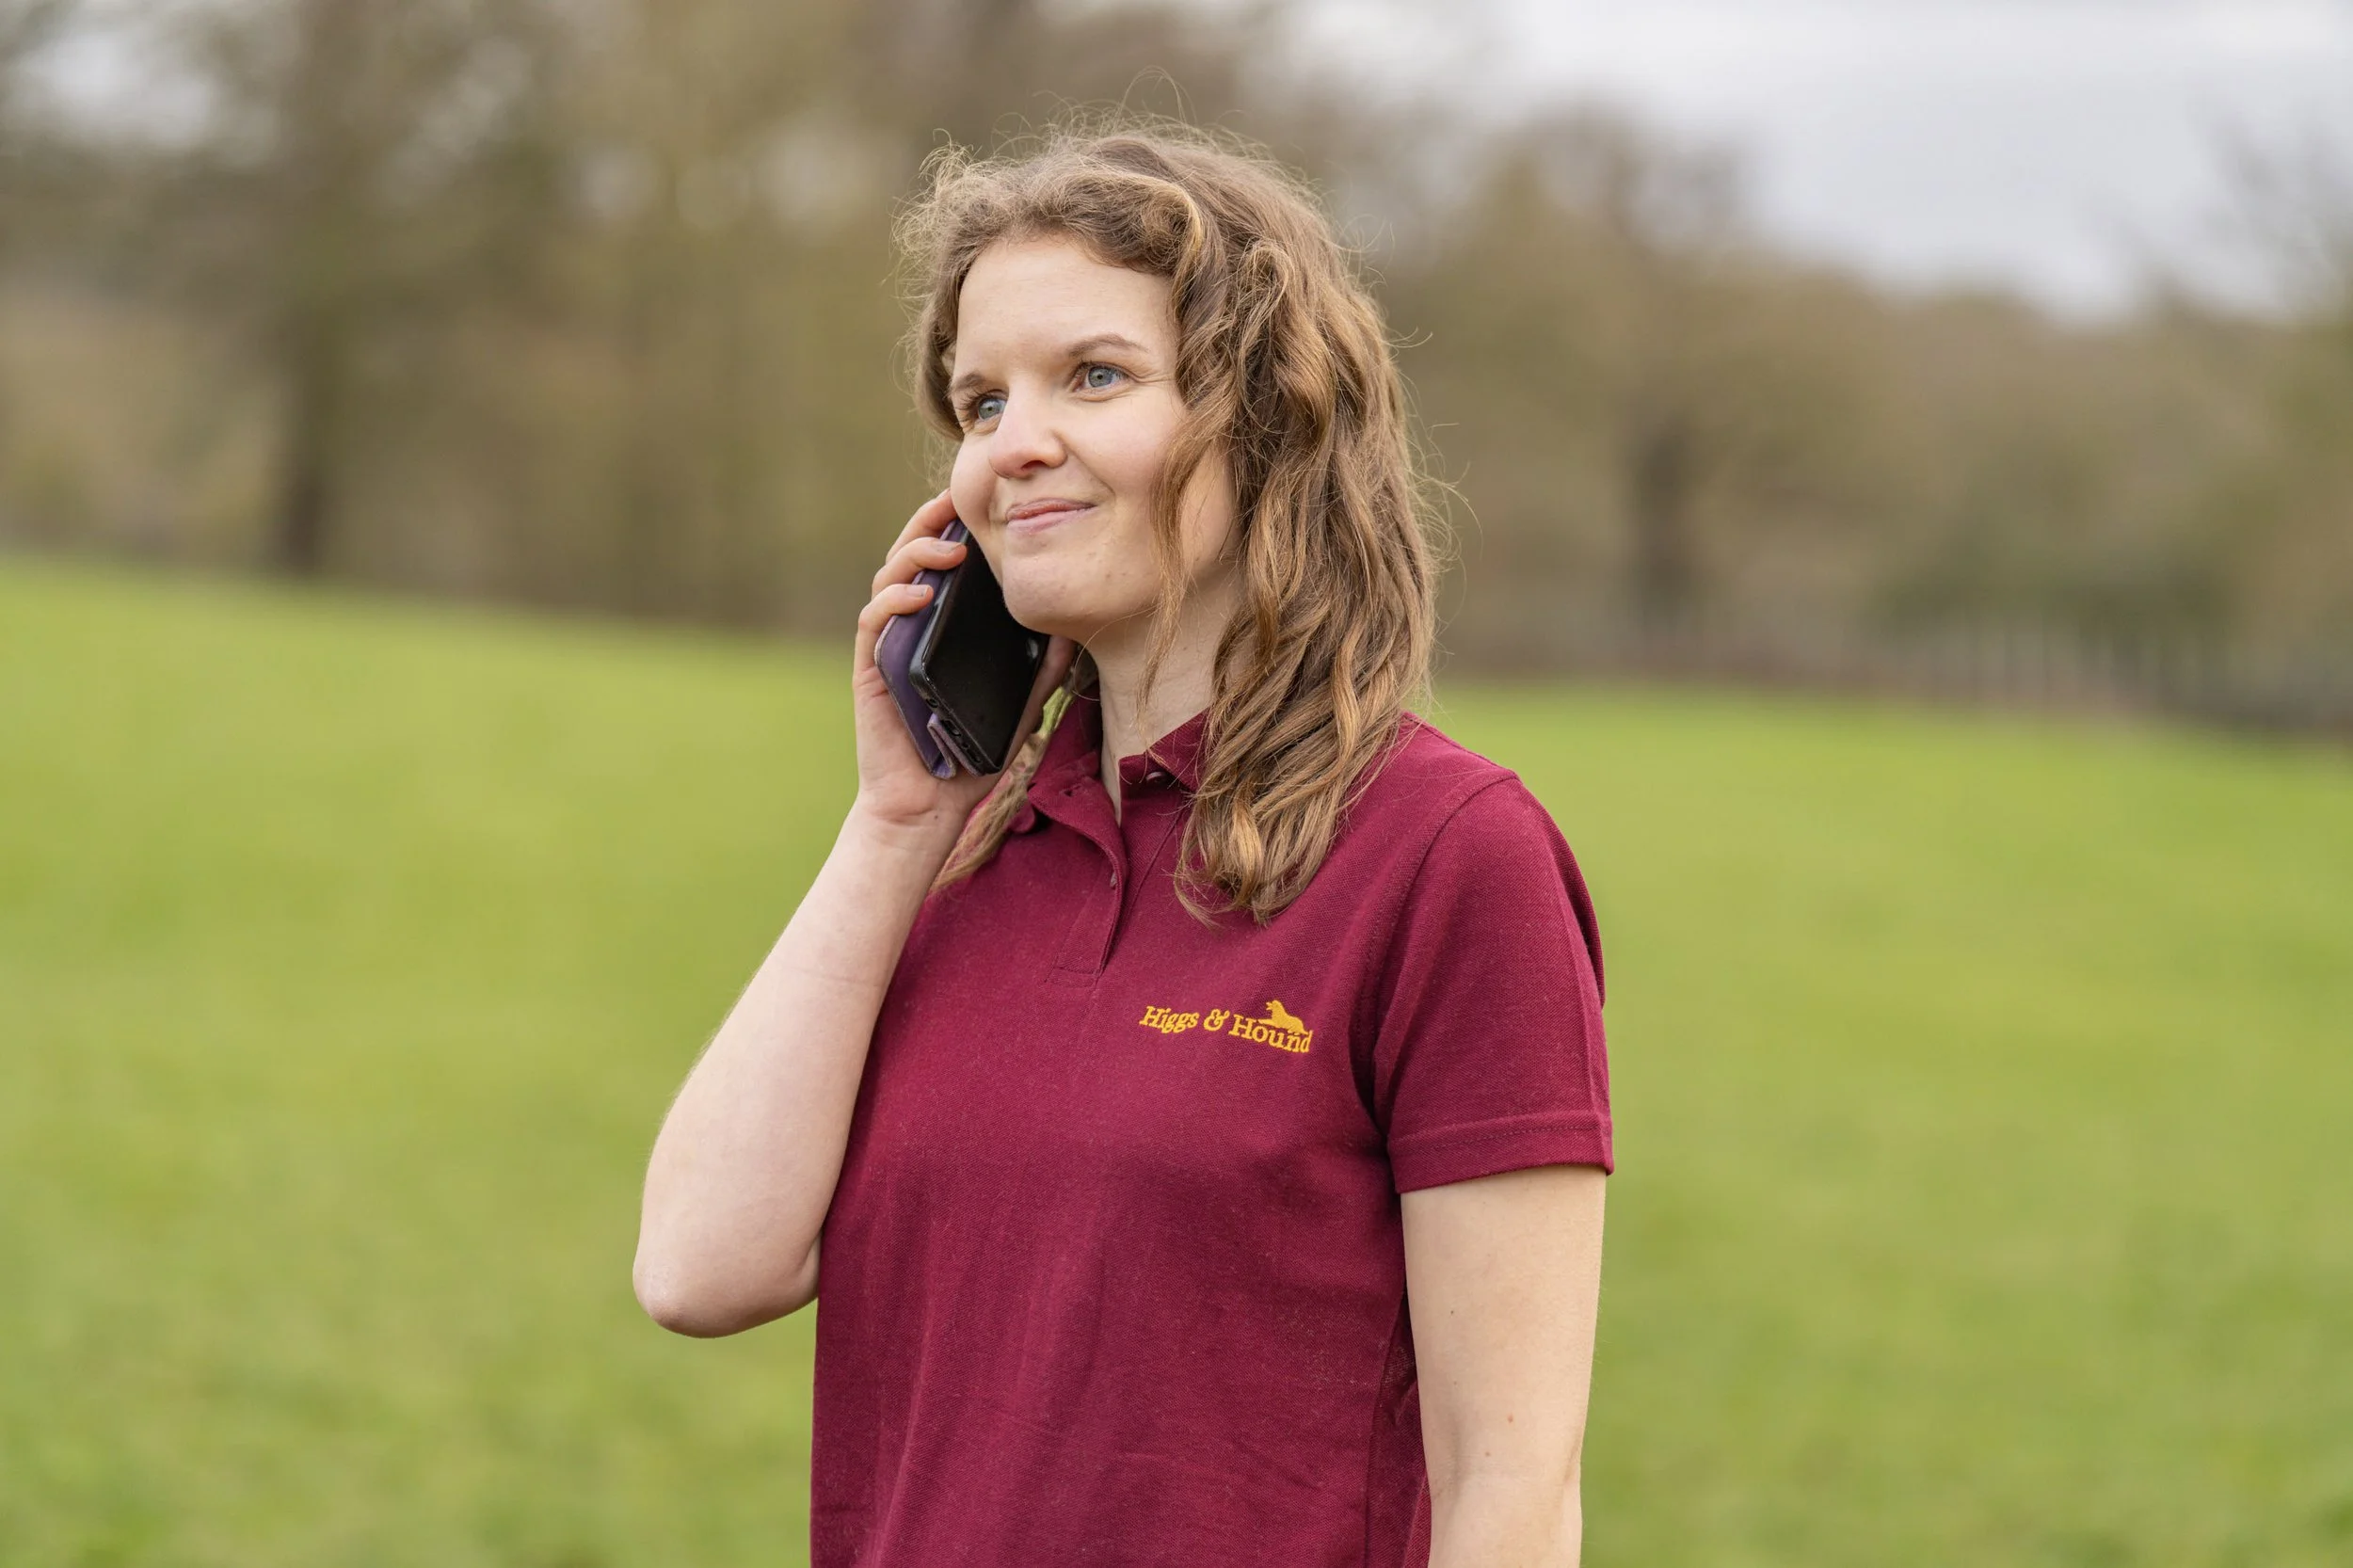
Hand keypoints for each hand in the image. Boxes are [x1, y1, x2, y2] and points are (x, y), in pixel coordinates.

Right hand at [849, 489, 1076, 846]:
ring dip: (915, 554)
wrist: (931, 806)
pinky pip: (873, 621)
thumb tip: (1075, 635)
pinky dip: (893, 600)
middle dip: (931, 522)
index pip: (945, 563)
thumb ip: (1042, 672)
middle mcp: (912, 626)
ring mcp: (889, 644)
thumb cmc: (971, 756)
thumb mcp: (1022, 707)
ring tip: (950, 548)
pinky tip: (920, 593)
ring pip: (889, 578)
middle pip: (912, 555)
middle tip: (957, 500)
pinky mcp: (871, 668)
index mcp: (943, 627)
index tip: (986, 503)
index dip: (957, 526)